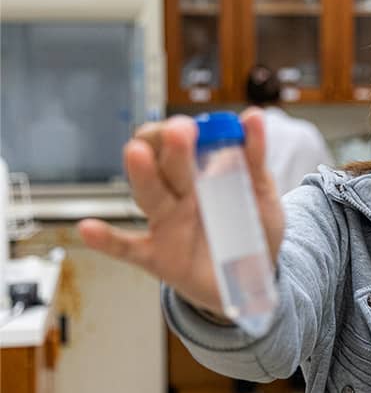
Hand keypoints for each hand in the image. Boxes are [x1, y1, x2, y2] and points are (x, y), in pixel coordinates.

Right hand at [77, 108, 284, 315]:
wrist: (255, 276)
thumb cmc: (253, 228)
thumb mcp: (260, 191)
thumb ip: (254, 157)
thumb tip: (253, 116)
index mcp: (199, 173)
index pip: (175, 142)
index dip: (179, 131)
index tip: (193, 125)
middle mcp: (177, 194)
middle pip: (163, 164)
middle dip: (169, 145)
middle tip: (180, 130)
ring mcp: (165, 224)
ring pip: (149, 195)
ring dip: (143, 174)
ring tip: (136, 152)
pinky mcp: (158, 257)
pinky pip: (128, 248)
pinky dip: (108, 241)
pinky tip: (89, 229)